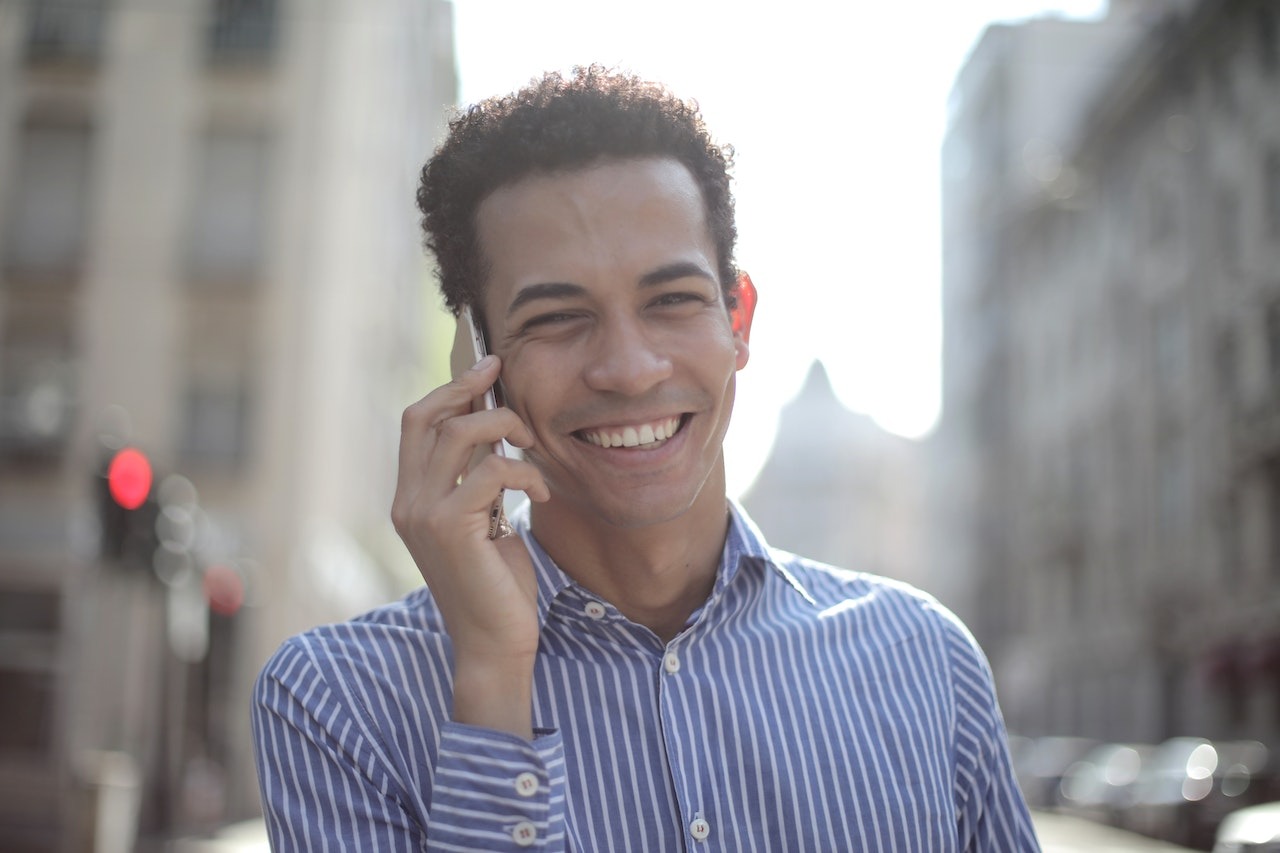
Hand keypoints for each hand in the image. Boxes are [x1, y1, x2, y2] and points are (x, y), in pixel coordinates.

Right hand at [392, 355, 548, 735]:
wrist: (495, 644)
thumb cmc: (498, 584)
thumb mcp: (486, 520)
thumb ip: (480, 481)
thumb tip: (497, 428)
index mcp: (411, 498)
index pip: (416, 423)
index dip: (449, 389)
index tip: (486, 368)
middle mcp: (407, 502)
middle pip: (426, 416)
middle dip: (468, 387)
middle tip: (503, 374)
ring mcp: (423, 514)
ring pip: (461, 434)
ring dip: (507, 429)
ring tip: (534, 449)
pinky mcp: (450, 528)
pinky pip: (492, 470)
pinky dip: (526, 472)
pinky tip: (543, 492)